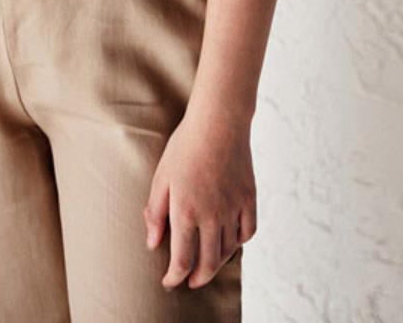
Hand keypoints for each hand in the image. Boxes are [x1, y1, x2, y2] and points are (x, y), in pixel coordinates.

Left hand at [142, 108, 256, 289]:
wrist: (218, 122)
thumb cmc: (184, 147)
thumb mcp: (161, 177)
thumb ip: (156, 213)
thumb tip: (153, 244)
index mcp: (186, 211)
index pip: (182, 260)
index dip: (175, 277)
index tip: (170, 282)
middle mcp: (212, 216)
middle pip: (208, 263)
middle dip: (198, 278)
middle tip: (191, 281)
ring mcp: (234, 208)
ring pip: (228, 250)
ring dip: (216, 262)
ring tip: (206, 262)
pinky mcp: (250, 199)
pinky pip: (247, 232)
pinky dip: (238, 242)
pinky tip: (229, 240)